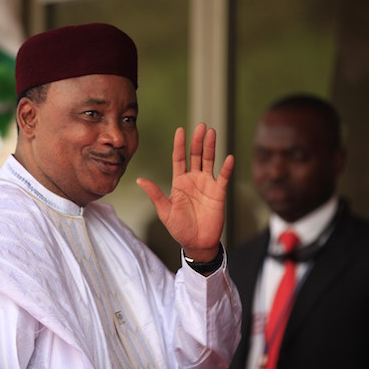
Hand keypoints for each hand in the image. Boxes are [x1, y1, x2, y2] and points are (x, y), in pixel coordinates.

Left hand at [136, 123, 233, 261]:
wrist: (196, 243)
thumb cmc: (179, 228)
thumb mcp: (164, 211)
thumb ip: (155, 194)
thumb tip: (139, 180)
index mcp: (179, 181)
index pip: (179, 158)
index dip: (180, 144)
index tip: (180, 130)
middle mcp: (193, 179)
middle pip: (196, 155)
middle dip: (197, 141)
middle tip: (200, 126)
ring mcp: (207, 184)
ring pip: (210, 160)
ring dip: (211, 147)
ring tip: (212, 132)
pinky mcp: (218, 192)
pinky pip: (223, 177)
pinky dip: (226, 167)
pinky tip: (228, 157)